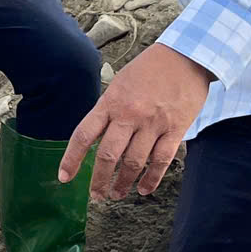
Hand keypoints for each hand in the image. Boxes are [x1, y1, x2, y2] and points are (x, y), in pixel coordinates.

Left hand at [63, 42, 212, 199]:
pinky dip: (152, 178)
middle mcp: (129, 115)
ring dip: (123, 182)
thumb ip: (108, 109)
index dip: (71, 159)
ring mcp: (153, 124)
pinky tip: (143, 189)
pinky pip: (161, 160)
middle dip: (98, 180)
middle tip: (96, 195)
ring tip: (116, 193)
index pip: (84, 135)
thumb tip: (97, 134)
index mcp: (110, 102)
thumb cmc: (149, 69)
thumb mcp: (120, 83)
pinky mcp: (175, 129)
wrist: (186, 56)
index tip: (64, 177)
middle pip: (108, 155)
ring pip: (134, 162)